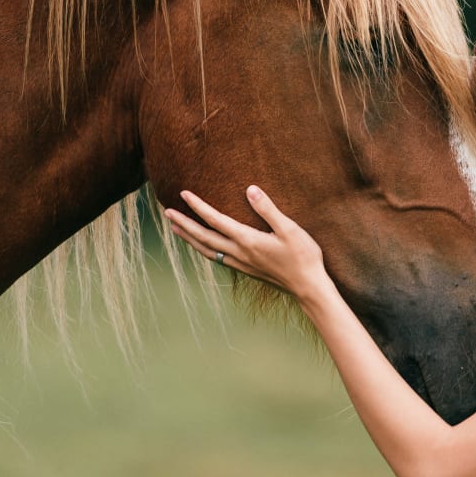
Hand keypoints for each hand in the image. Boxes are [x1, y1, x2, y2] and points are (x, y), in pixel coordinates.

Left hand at [164, 186, 329, 299]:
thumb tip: (250, 189)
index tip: (184, 194)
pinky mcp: (246, 270)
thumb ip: (268, 209)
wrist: (308, 287)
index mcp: (247, 240)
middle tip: (167, 212)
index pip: (216, 220)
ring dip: (189, 238)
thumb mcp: (289, 228)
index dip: (198, 206)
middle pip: (203, 237)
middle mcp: (239, 253)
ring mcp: (241, 264)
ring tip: (176, 229)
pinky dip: (204, 249)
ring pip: (207, 250)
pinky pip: (217, 258)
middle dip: (184, 224)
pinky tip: (203, 246)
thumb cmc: (303, 257)